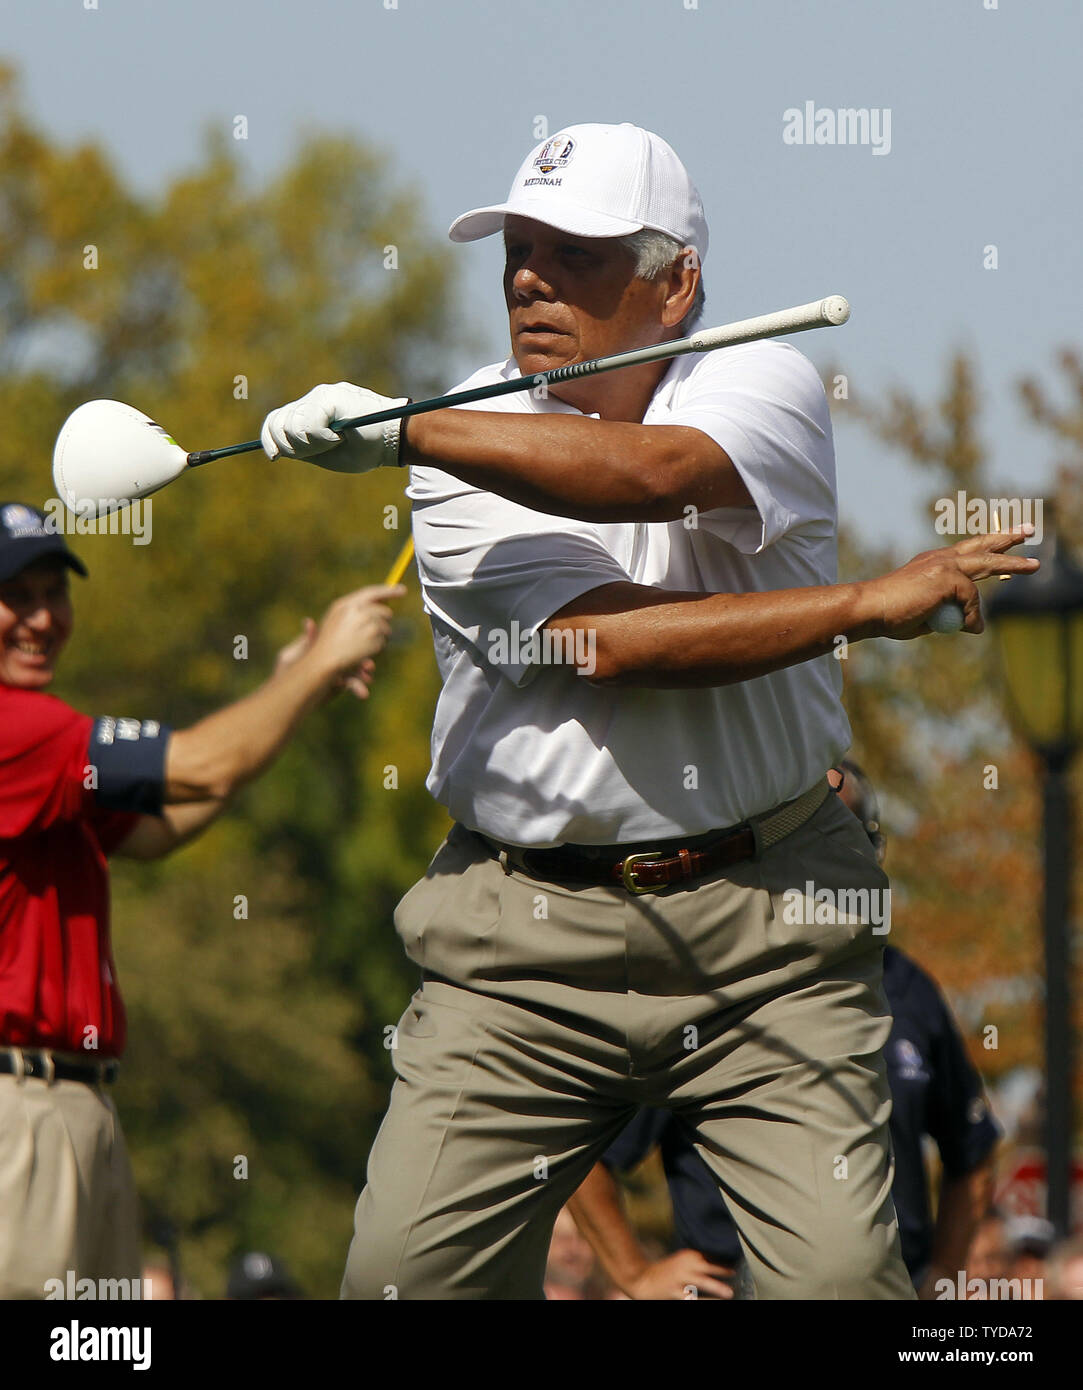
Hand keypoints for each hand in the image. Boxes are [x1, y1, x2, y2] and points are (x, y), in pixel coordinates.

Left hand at [261, 382, 409, 472]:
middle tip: (321, 450)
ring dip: (311, 444)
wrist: (395, 439)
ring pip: (290, 426)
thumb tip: (279, 451)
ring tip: (334, 443)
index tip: (275, 457)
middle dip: (293, 446)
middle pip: (278, 424)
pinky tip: (339, 438)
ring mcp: (320, 396)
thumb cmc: (368, 449)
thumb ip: (305, 448)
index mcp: (311, 411)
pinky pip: (308, 425)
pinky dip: (321, 439)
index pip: (277, 420)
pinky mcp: (329, 398)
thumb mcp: (329, 453)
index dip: (270, 439)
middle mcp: (313, 399)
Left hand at [274, 615, 377, 700]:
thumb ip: (305, 642)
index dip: (352, 642)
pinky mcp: (339, 686)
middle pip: (352, 655)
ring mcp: (336, 672)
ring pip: (355, 671)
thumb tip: (308, 621)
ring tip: (368, 680)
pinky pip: (352, 686)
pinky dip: (359, 688)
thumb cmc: (284, 672)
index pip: (341, 640)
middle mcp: (332, 657)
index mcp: (322, 646)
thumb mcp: (293, 656)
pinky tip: (363, 693)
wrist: (284, 696)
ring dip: (363, 675)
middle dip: (362, 660)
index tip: (361, 645)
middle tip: (369, 666)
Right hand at [307, 584, 405, 697]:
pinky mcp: (375, 638)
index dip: (389, 590)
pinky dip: (377, 646)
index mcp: (348, 604)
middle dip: (383, 621)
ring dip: (379, 636)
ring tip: (362, 643)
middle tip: (371, 630)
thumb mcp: (337, 616)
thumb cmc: (329, 639)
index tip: (402, 590)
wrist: (325, 660)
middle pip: (385, 611)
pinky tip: (363, 650)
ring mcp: (368, 624)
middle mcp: (359, 611)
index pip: (373, 592)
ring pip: (386, 628)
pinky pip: (383, 641)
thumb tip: (380, 602)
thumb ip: (356, 606)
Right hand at [627, 1248, 735, 1299]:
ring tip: (729, 1293)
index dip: (722, 1260)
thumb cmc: (667, 1272)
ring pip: (701, 1283)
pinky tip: (710, 1303)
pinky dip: (701, 1301)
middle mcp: (683, 1265)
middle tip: (734, 1274)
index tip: (735, 1264)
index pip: (708, 1255)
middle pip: (706, 1267)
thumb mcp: (682, 1261)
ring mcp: (678, 1279)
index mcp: (687, 1255)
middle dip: (721, 1271)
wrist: (642, 1278)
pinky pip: (691, 1298)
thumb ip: (697, 1262)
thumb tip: (718, 1265)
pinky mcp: (674, 1292)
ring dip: (716, 1287)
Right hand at [863, 526, 1039, 638]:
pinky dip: (972, 616)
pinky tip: (969, 626)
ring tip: (1035, 565)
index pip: (965, 553)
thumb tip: (969, 624)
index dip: (985, 549)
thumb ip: (947, 616)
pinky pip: (971, 598)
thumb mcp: (924, 616)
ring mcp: (943, 565)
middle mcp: (939, 559)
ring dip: (1013, 563)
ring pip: (987, 562)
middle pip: (980, 545)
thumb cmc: (888, 616)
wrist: (869, 609)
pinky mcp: (946, 577)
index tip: (1001, 543)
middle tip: (1027, 530)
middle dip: (1006, 538)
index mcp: (931, 564)